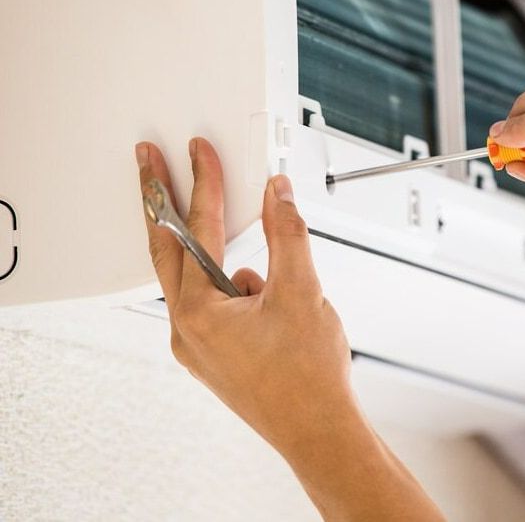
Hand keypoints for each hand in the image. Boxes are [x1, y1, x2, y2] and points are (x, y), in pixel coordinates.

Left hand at [135, 138, 443, 520]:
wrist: (318, 429)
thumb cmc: (307, 377)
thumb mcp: (302, 291)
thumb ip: (287, 234)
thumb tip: (277, 195)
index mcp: (200, 312)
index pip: (198, 230)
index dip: (203, 183)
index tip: (200, 152)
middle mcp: (187, 329)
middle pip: (168, 250)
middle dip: (160, 203)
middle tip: (150, 165)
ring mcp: (196, 345)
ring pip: (195, 279)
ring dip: (216, 255)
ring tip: (266, 273)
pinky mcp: (212, 354)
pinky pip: (212, 305)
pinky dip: (235, 288)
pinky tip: (272, 304)